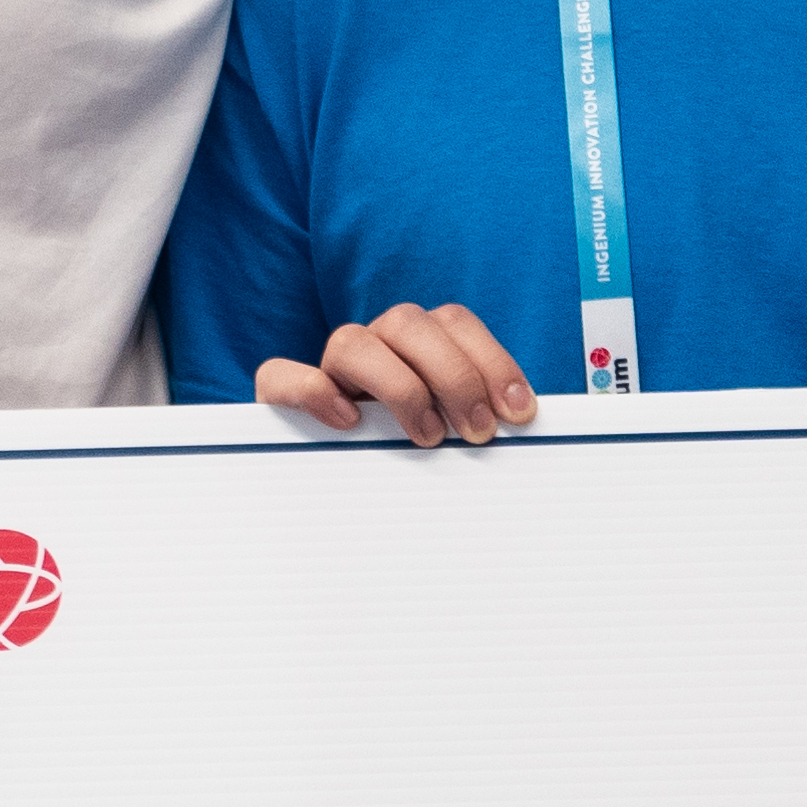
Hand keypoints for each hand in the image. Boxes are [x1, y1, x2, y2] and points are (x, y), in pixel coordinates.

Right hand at [255, 300, 543, 445]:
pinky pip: (282, 375)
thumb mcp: (451, 432)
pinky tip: (348, 421)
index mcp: (417, 342)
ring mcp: (328, 368)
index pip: (454, 322)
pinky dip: (313, 391)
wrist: (331, 484)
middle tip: (478, 432)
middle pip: (411, 324)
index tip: (519, 411)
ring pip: (352, 341)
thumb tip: (524, 430)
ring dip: (399, 387)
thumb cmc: (407, 453)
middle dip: (455, 377)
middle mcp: (374, 343)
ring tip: (427, 436)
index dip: (492, 361)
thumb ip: (475, 419)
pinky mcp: (281, 396)